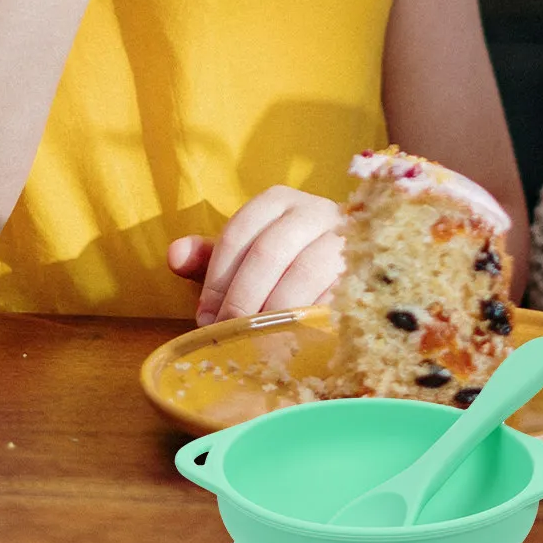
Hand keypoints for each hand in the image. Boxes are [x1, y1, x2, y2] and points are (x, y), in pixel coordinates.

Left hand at [166, 186, 344, 324]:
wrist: (345, 265)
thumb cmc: (283, 264)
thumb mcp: (244, 258)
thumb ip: (208, 258)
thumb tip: (174, 256)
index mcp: (278, 201)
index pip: (239, 233)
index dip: (218, 278)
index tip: (206, 317)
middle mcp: (314, 209)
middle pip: (270, 251)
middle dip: (244, 298)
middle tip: (229, 334)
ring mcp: (345, 236)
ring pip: (307, 269)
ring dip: (277, 310)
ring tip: (259, 341)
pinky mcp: (368, 268)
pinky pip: (340, 291)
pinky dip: (315, 317)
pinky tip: (297, 339)